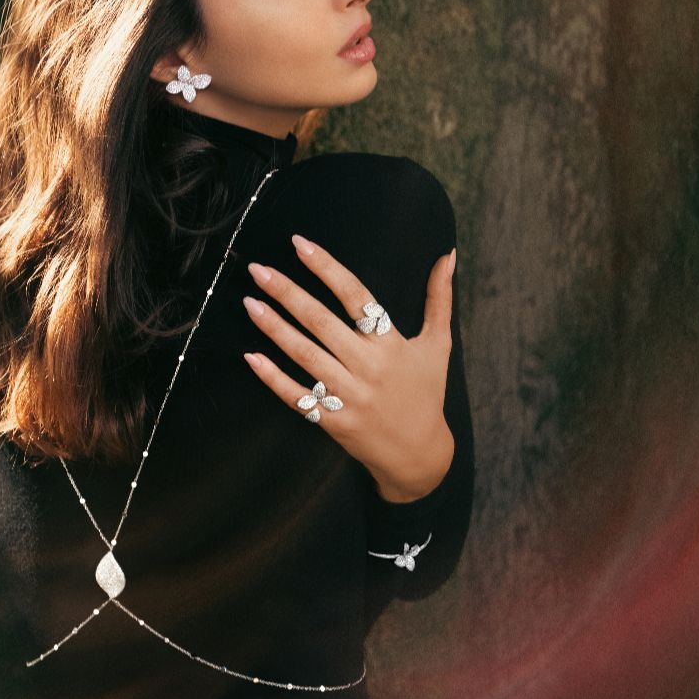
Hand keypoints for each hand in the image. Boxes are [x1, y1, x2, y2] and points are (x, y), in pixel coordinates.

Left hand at [241, 235, 456, 501]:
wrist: (419, 454)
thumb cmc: (426, 392)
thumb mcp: (438, 344)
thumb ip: (439, 298)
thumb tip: (448, 255)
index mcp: (391, 344)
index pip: (355, 296)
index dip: (327, 268)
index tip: (299, 244)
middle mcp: (368, 367)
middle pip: (321, 322)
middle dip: (287, 292)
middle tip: (258, 270)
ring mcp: (349, 396)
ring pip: (305, 355)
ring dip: (274, 328)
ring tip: (250, 302)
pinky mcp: (333, 420)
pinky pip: (297, 395)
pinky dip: (273, 377)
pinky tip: (251, 356)